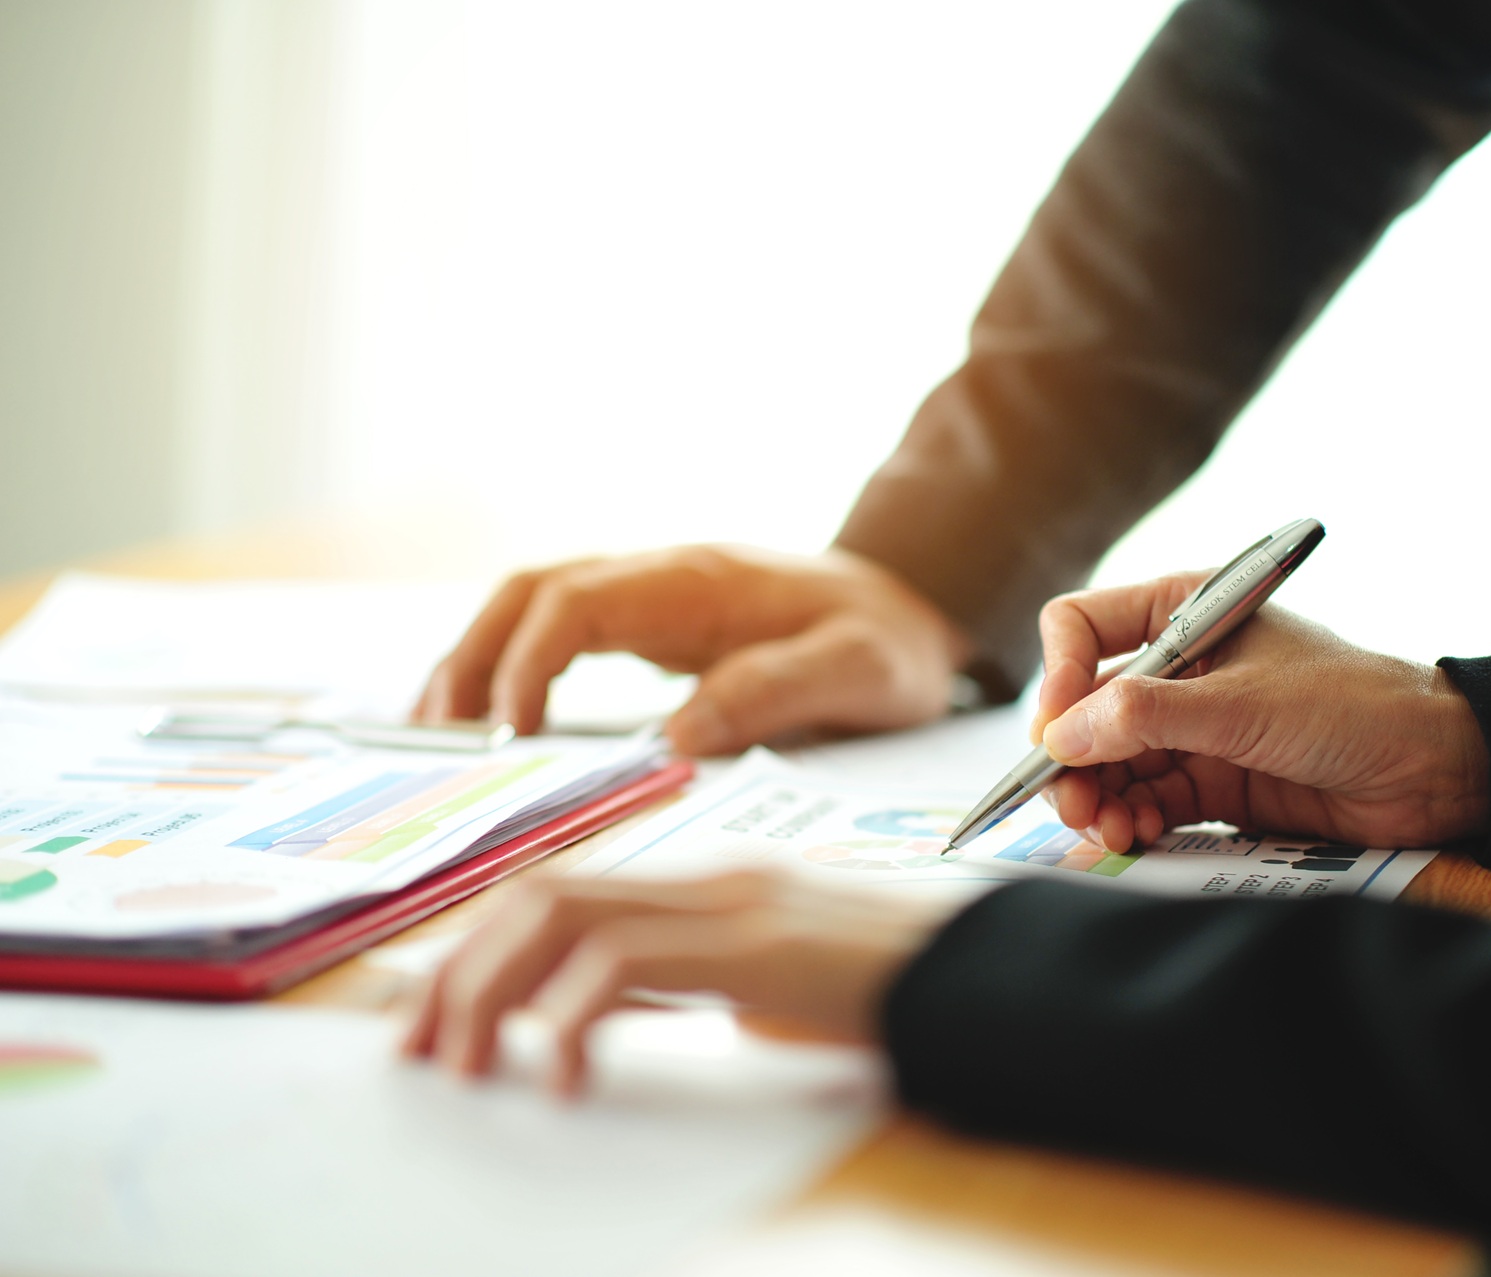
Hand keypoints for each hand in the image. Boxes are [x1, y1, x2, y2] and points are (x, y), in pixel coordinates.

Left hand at [402, 870, 958, 1095]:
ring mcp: (731, 903)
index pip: (563, 891)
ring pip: (559, 914)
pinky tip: (568, 1078)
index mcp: (710, 888)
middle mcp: (708, 880)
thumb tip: (593, 1014)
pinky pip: (623, 963)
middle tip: (421, 1052)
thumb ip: (688, 986)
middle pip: (539, 893)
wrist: (990, 973)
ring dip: (488, 990)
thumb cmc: (898, 993)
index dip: (478, 951)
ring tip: (466, 1066)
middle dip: (458, 972)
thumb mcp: (770, 993)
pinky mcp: (754, 942)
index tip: (435, 1021)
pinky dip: (570, 1020)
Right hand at [414, 545, 971, 752]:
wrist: (918, 610)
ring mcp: (654, 595)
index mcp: (699, 583)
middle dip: (473, 653)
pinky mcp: (655, 622)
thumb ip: (775, 692)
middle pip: (532, 590)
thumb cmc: (889, 645)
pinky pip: (560, 628)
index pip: (578, 602)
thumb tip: (677, 737)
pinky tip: (493, 716)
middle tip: (438, 735)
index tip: (511, 734)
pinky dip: (512, 663)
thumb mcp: (860, 672)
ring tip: (439, 730)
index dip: (527, 662)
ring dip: (479, 656)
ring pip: (535, 602)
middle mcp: (662, 577)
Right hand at [1030, 571, 1490, 851]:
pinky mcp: (1214, 783)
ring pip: (1112, 762)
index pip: (1083, 628)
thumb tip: (1062, 735)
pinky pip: (1148, 800)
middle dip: (1073, 757)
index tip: (1055, 730)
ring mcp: (1195, 728)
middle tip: (1071, 804)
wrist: (1437, 769)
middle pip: (1087, 709)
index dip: (1059, 676)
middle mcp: (1181, 667)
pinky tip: (1134, 836)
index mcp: (1184, 611)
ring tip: (1107, 829)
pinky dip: (1132, 819)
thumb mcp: (1242, 704)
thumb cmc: (1355, 705)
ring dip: (1099, 796)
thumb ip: (1147, 716)